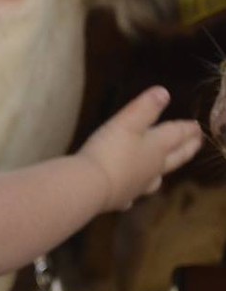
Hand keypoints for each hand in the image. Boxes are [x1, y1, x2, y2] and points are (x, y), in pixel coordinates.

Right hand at [78, 86, 202, 211]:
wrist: (91, 185)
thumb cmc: (110, 150)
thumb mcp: (127, 122)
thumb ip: (145, 107)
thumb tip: (164, 92)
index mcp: (156, 147)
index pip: (176, 135)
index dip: (186, 129)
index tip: (197, 127)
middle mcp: (152, 168)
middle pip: (174, 158)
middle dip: (185, 149)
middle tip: (196, 144)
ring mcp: (137, 185)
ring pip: (155, 179)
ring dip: (161, 173)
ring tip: (163, 173)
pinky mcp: (120, 198)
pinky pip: (130, 195)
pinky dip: (132, 194)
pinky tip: (129, 198)